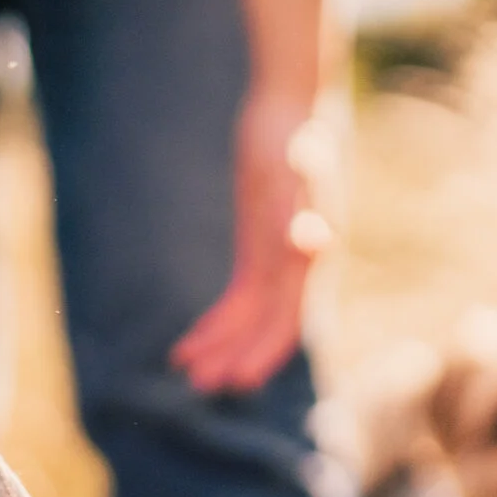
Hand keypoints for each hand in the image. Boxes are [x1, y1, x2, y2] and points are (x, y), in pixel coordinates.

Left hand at [171, 89, 328, 393]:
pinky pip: (240, 298)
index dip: (265, 350)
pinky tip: (189, 342)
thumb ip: (302, 204)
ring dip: (220, 343)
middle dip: (235, 355)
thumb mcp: (297, 166)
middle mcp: (299, 266)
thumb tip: (312, 240)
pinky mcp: (259, 250)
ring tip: (183, 367)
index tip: (239, 380)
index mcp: (308, 256)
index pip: (288, 317)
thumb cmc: (293, 136)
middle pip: (267, 326)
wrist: (290, 110)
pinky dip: (216, 321)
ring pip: (249, 316)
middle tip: (198, 385)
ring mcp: (279, 260)